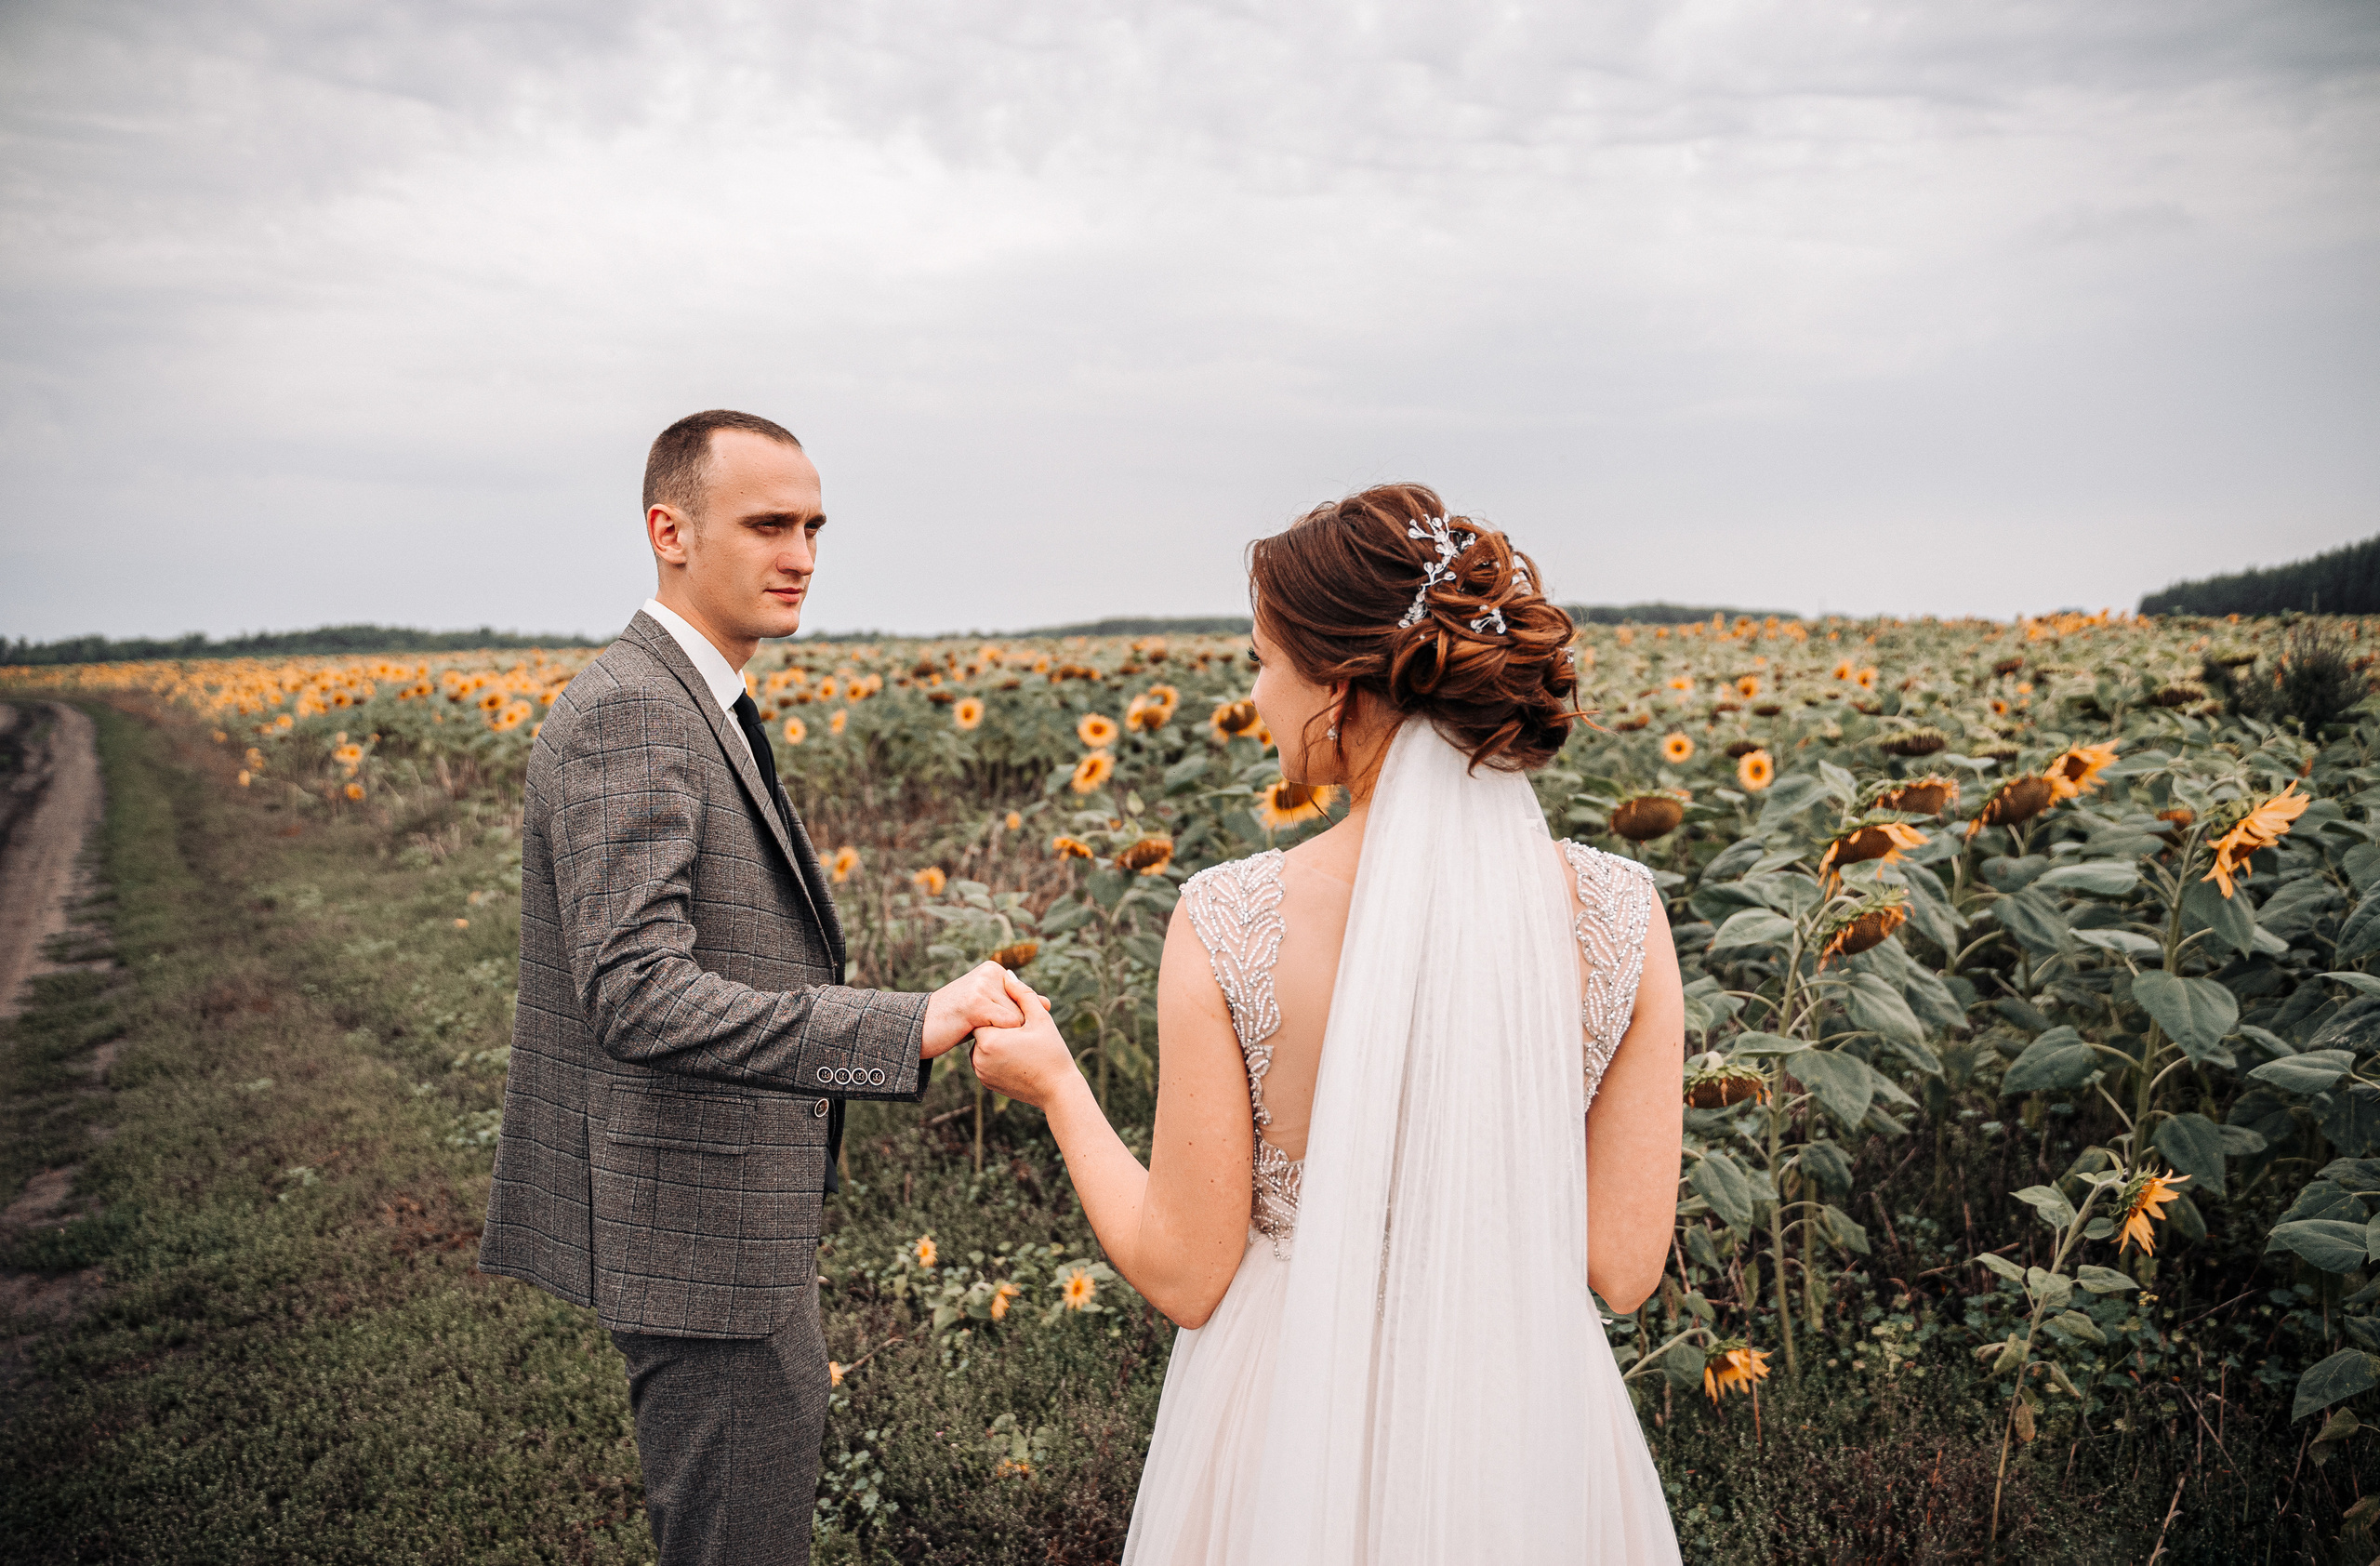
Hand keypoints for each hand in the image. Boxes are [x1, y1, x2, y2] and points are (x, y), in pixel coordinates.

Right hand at [921, 960, 1028, 1058]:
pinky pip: (1006, 1025)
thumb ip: (1016, 1005)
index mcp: (994, 969)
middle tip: (981, 1029)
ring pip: (1017, 1019)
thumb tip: (1049, 1003)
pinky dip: (995, 1036)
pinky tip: (971, 1032)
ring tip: (974, 1030)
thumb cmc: (956, 1022)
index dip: (1013, 1021)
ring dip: (999, 1034)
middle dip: (1008, 1029)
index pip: (1025, 1000)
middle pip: (1023, 1010)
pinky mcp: (976, 1003)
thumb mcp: (989, 1009)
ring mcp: (983, 986)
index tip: (990, 1024)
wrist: (919, 1028)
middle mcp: (990, 972)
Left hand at [969, 971, 1072, 1108]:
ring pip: (983, 1045)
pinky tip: (1017, 1056)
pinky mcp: (986, 1083)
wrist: (1058, 1091)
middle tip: (1022, 1031)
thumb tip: (1007, 974)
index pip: (986, 1014)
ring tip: (1020, 1044)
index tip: (1019, 1018)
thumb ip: (1022, 994)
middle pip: (983, 1030)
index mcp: (989, 1040)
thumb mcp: (1040, 1019)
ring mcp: (981, 1073)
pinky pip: (985, 1061)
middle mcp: (979, 1059)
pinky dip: (997, 1056)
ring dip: (996, 1040)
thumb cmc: (1052, 1053)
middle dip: (999, 1026)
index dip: (1002, 1012)